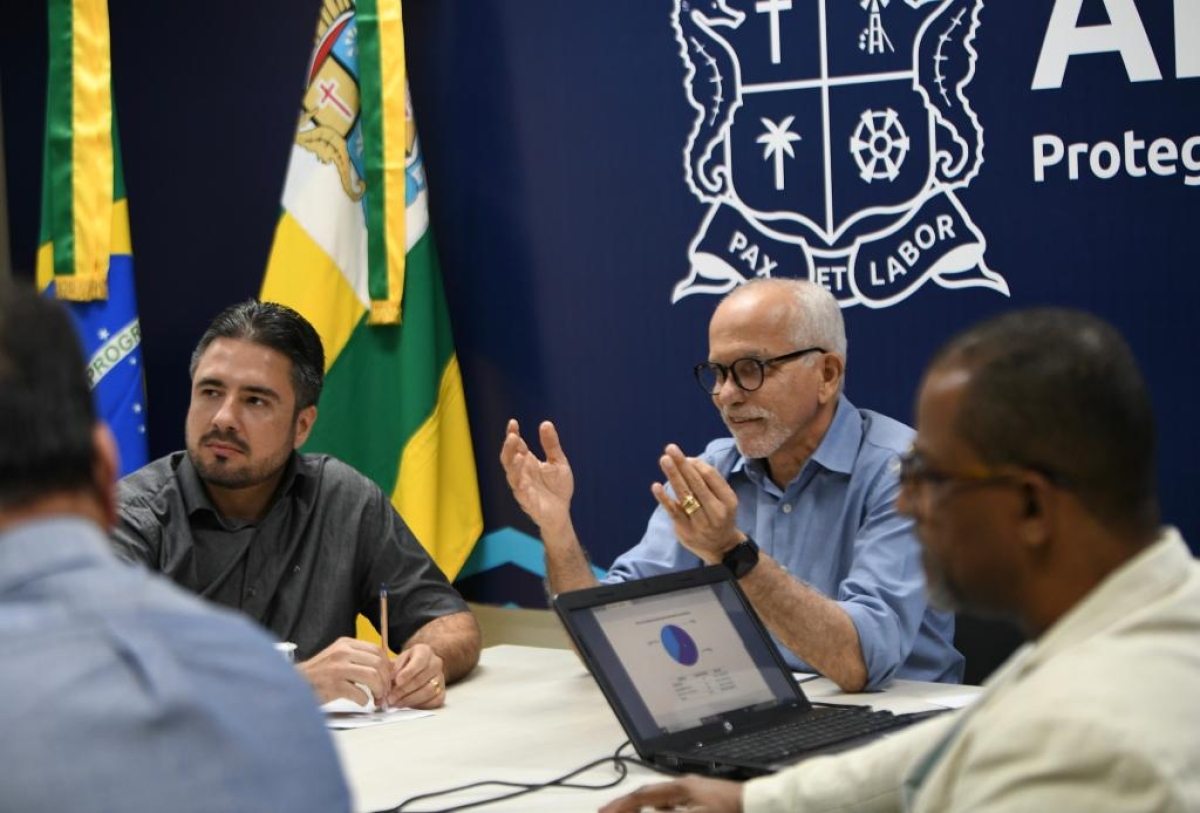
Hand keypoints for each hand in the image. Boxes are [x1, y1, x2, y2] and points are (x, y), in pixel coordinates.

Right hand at [297, 637, 389, 705]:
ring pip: (372, 676)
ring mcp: (338, 669)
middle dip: (385, 680)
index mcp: (345, 644)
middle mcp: (342, 653)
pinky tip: (362, 701)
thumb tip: (387, 668)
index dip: (387, 666)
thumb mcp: (339, 657)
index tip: (387, 677)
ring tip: (377, 697)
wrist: (297, 683)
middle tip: (384, 691)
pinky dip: (365, 700)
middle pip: (378, 663)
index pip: (377, 650)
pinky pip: (360, 694)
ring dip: (379, 690)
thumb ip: (359, 659)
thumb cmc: (320, 674)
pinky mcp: (334, 686)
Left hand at [388, 643, 445, 709]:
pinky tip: (408, 705)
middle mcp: (436, 663)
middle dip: (404, 690)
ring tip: (397, 702)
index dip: (408, 673)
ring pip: (428, 691)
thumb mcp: (397, 660)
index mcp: (424, 651)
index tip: (397, 681)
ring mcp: (441, 678)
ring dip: (410, 699)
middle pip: (422, 679)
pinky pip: (435, 701)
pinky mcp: (441, 691)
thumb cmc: (405, 664)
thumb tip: (390, 679)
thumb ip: (393, 668)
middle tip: (391, 697)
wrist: (418, 668)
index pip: (419, 662)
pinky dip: (420, 705)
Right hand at [500, 419, 574, 536]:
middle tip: (512, 436)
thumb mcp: (558, 462)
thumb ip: (551, 445)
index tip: (513, 422)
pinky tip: (521, 481)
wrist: (562, 513)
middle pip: (509, 459)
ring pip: (512, 476)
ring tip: (518, 455)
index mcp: (527, 462)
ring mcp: (523, 488)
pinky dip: (520, 487)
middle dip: (508, 448)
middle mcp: (522, 474)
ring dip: (513, 466)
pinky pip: (521, 495)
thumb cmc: (557, 487)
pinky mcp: (528, 503)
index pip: (516, 446)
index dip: (512, 434)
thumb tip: (545, 423)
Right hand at [599, 775, 743, 811]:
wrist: (763, 806)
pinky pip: (673, 804)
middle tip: (606, 812)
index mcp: (680, 788)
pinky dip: (659, 809)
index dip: (621, 806)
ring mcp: (694, 792)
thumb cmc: (730, 812)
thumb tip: (642, 812)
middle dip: (626, 805)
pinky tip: (659, 812)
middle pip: (647, 795)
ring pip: (660, 800)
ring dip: (641, 807)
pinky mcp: (704, 800)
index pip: (642, 796)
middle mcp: (684, 786)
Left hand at [651, 444, 741, 563]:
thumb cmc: (719, 516)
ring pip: (685, 496)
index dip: (696, 464)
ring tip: (664, 459)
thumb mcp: (723, 499)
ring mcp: (700, 523)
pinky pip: (674, 512)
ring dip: (673, 476)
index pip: (710, 477)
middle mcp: (716, 512)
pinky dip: (664, 498)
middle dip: (683, 464)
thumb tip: (687, 461)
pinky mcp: (685, 531)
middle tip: (671, 448)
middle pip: (697, 484)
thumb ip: (709, 482)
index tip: (685, 456)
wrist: (721, 548)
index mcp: (728, 500)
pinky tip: (656, 486)